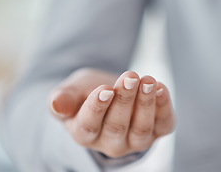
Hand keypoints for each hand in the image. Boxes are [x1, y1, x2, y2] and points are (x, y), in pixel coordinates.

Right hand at [48, 68, 174, 157]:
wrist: (111, 92)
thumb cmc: (87, 92)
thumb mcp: (72, 91)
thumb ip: (63, 98)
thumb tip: (56, 105)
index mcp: (84, 133)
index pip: (88, 126)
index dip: (97, 107)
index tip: (105, 88)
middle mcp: (110, 143)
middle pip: (117, 126)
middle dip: (124, 100)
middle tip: (129, 77)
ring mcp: (135, 140)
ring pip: (141, 129)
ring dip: (146, 104)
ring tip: (147, 81)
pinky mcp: (157, 130)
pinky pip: (163, 124)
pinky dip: (164, 107)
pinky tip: (160, 87)